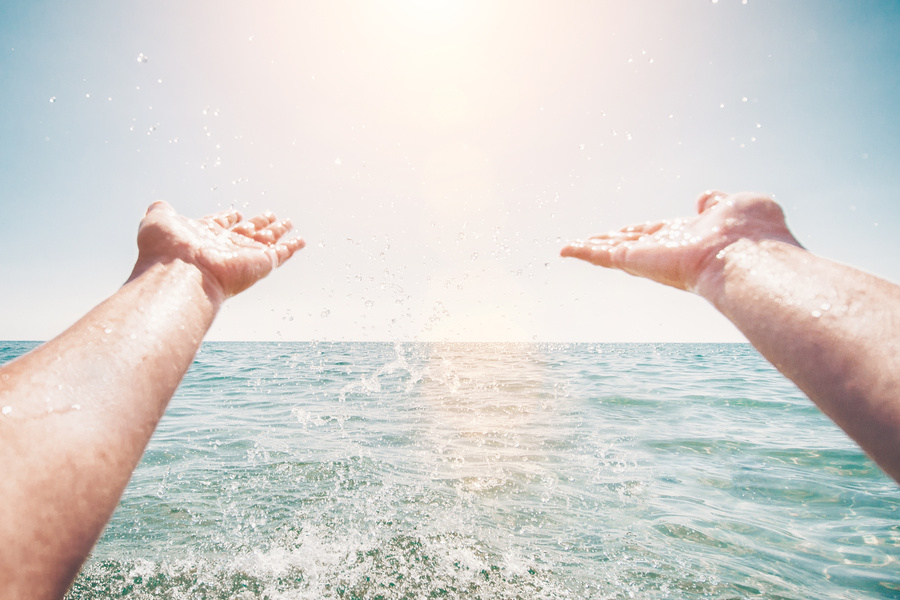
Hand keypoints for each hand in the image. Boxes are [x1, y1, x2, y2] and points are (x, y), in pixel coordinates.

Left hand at [128, 201, 304, 298]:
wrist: (179, 274)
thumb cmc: (166, 251)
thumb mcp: (158, 221)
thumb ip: (160, 211)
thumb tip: (160, 204)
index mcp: (203, 236)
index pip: (219, 224)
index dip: (227, 217)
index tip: (234, 212)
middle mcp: (224, 246)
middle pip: (245, 231)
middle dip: (257, 223)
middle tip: (270, 216)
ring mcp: (243, 255)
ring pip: (265, 240)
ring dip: (277, 231)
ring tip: (288, 223)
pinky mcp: (260, 263)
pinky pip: (280, 254)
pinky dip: (292, 248)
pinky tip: (301, 241)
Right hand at [560, 191, 801, 294]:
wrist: (752, 256)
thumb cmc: (755, 235)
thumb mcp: (737, 206)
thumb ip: (718, 204)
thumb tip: (705, 199)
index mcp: (691, 237)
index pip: (659, 234)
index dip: (641, 232)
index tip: (626, 233)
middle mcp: (669, 250)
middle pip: (631, 244)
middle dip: (610, 243)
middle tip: (589, 243)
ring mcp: (653, 257)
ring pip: (614, 252)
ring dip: (590, 249)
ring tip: (568, 249)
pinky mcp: (638, 261)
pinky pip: (605, 256)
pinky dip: (584, 253)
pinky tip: (566, 250)